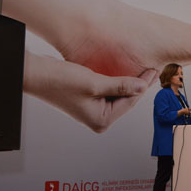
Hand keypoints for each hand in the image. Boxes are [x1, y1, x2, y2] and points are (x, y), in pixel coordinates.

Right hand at [24, 52, 156, 132]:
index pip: (130, 101)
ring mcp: (93, 110)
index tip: (153, 71)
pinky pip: (109, 90)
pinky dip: (118, 81)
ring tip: (144, 69)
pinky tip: (126, 72)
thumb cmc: (60, 81)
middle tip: (153, 69)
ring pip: (119, 94)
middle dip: (138, 84)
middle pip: (126, 99)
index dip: (143, 85)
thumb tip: (143, 87)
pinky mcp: (89, 99)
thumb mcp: (95, 83)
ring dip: (129, 82)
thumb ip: (121, 85)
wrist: (36, 74)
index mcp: (100, 120)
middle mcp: (98, 118)